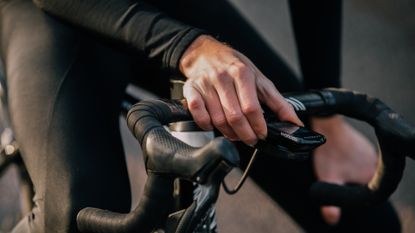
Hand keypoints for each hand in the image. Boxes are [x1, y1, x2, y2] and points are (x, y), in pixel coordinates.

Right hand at [179, 35, 301, 144]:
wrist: (206, 53)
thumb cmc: (234, 67)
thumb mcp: (260, 79)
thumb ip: (278, 102)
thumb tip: (295, 123)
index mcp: (242, 73)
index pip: (252, 108)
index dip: (258, 126)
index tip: (262, 134)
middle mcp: (222, 77)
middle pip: (234, 116)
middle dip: (245, 134)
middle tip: (250, 139)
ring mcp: (205, 84)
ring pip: (217, 119)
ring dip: (228, 132)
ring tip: (235, 134)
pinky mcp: (191, 89)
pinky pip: (198, 114)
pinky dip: (206, 125)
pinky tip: (214, 125)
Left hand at [311, 115, 377, 224]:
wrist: (325, 123)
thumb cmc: (327, 150)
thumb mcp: (328, 178)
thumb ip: (330, 203)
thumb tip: (332, 220)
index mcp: (373, 173)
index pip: (366, 192)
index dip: (352, 191)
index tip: (340, 180)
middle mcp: (375, 161)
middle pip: (363, 180)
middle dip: (349, 180)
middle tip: (334, 169)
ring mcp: (369, 151)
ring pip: (358, 169)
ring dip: (347, 170)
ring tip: (333, 161)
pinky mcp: (360, 144)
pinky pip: (354, 158)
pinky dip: (345, 160)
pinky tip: (334, 154)